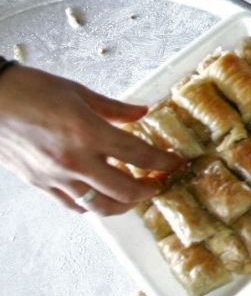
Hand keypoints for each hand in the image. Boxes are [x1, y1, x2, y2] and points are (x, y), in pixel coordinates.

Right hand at [0, 65, 182, 214]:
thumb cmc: (28, 89)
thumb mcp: (78, 92)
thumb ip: (114, 108)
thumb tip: (142, 113)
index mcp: (87, 132)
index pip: (139, 155)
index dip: (164, 162)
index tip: (176, 163)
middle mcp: (74, 160)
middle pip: (126, 191)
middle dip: (149, 189)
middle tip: (159, 181)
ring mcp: (56, 176)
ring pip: (102, 206)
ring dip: (125, 204)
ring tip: (135, 192)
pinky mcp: (40, 184)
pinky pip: (76, 205)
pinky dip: (95, 204)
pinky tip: (103, 194)